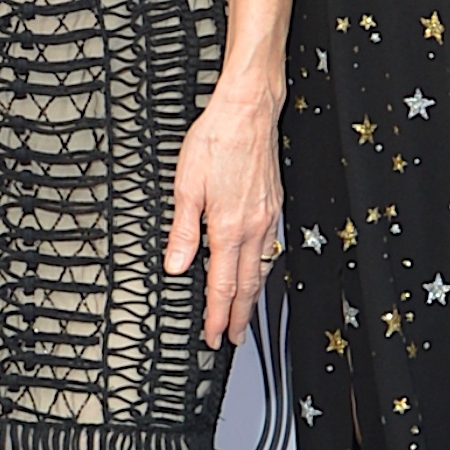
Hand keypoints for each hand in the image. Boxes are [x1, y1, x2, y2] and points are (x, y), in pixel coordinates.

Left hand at [165, 79, 283, 348]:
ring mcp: (267, 216)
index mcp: (228, 227)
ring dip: (252, 298)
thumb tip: (176, 264)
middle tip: (232, 340)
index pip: (221, 284)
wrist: (248, 109)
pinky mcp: (273, 204)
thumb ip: (183, 231)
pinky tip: (258, 271)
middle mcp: (253, 227)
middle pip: (247, 286)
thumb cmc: (218, 139)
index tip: (211, 337)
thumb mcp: (186, 185)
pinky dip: (263, 270)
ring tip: (244, 316)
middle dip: (238, 317)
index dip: (215, 315)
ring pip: (262, 269)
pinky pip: (269, 248)